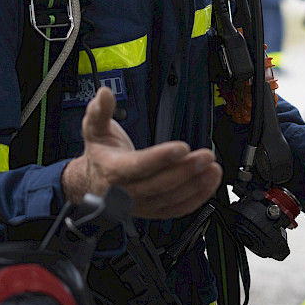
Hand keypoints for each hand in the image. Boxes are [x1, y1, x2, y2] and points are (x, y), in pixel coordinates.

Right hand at [61, 87, 222, 218]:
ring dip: (195, 184)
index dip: (160, 157)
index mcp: (112, 170)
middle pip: (159, 183)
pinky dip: (196, 198)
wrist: (92, 182)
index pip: (138, 166)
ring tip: (212, 168)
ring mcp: (141, 204)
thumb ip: (100, 111)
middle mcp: (126, 192)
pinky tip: (209, 183)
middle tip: (205, 156)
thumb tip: (104, 93)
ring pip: (171, 197)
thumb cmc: (99, 155)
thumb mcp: (94, 129)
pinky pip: (176, 209)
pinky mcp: (152, 210)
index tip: (181, 147)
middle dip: (185, 170)